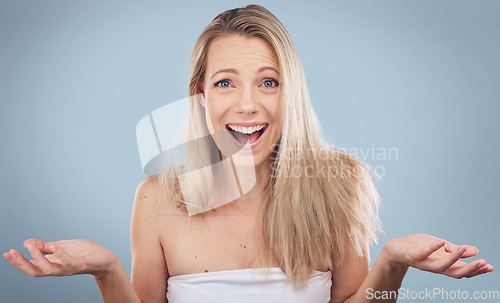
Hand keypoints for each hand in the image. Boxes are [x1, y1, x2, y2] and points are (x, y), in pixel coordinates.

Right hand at [3, 239, 117, 278]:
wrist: (103, 259)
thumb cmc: (81, 253)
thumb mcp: (60, 247)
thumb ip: (45, 247)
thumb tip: (27, 243)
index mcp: (52, 264)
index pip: (31, 266)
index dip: (18, 262)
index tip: (6, 253)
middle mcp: (58, 269)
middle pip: (35, 271)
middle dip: (21, 263)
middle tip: (11, 253)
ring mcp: (68, 268)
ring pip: (49, 269)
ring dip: (38, 259)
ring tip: (29, 247)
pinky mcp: (80, 264)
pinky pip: (69, 262)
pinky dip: (61, 255)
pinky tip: (55, 247)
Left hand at [383, 233, 493, 278]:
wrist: (395, 249)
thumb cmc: (419, 247)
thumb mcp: (440, 247)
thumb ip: (455, 250)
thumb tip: (476, 250)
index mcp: (443, 264)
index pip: (462, 270)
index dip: (476, 270)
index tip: (490, 267)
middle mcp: (435, 267)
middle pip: (454, 273)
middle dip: (470, 269)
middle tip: (483, 263)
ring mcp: (423, 263)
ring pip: (440, 266)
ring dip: (453, 259)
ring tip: (463, 249)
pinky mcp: (412, 256)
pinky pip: (422, 253)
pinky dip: (431, 248)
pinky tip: (440, 241)